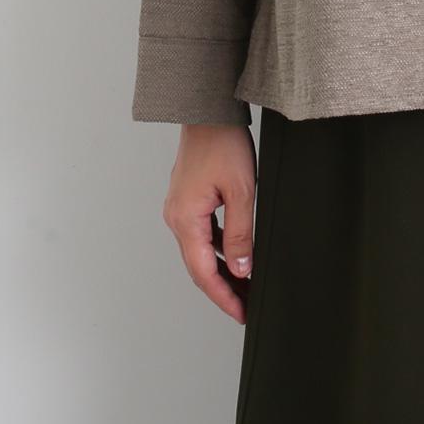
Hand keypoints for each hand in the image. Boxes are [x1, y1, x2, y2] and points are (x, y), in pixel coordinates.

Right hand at [161, 122, 257, 323]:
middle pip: (200, 266)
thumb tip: (242, 269)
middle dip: (223, 289)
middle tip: (247, 306)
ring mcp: (180, 208)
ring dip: (222, 269)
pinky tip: (236, 254)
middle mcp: (176, 218)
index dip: (224, 297)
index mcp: (185, 220)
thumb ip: (240, 233)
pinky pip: (202, 233)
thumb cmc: (224, 144)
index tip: (242, 313)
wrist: (208, 110)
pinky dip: (218, 249)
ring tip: (246, 285)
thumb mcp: (242, 190)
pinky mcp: (187, 199)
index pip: (204, 273)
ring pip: (201, 251)